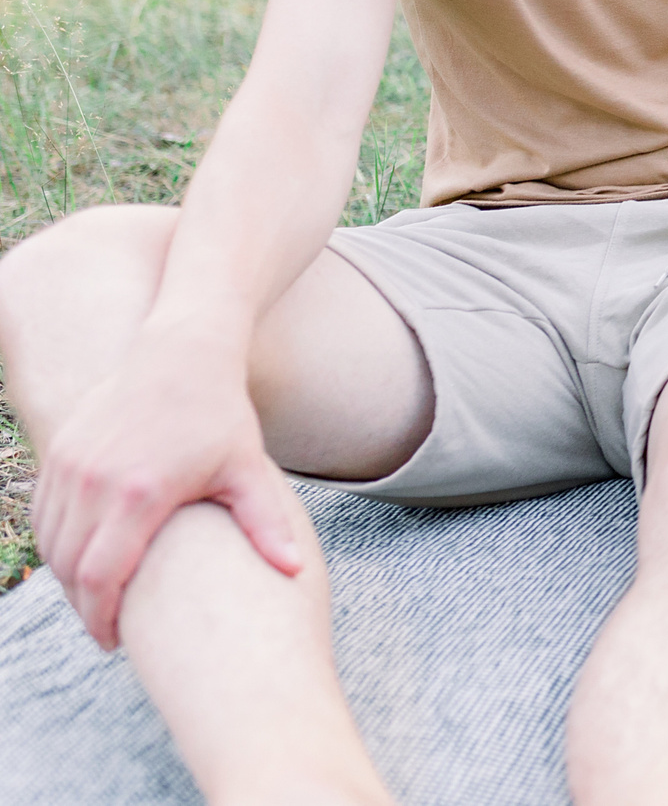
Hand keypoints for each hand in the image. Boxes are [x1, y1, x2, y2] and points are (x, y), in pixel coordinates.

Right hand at [30, 328, 305, 648]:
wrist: (182, 355)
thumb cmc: (220, 415)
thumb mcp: (247, 470)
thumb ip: (267, 524)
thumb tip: (295, 572)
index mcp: (140, 493)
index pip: (101, 578)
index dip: (102, 619)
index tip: (115, 642)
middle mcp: (95, 481)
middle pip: (69, 569)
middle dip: (84, 606)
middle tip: (108, 626)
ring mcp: (69, 465)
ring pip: (51, 544)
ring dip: (67, 578)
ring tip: (96, 597)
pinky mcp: (58, 453)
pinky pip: (44, 515)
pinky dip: (56, 545)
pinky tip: (81, 559)